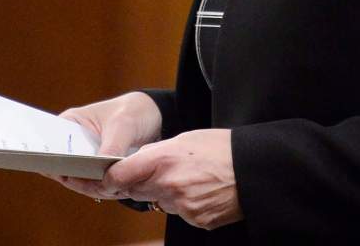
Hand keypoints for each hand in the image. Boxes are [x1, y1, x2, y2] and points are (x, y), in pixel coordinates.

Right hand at [53, 92, 161, 198]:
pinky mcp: (98, 169)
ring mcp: (85, 157)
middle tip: (95, 188)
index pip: (52, 144)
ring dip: (93, 187)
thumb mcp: (122, 126)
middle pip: (64, 166)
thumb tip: (102, 174)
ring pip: (80, 179)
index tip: (63, 172)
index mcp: (69, 123)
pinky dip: (104, 189)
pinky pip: (95, 183)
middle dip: (78, 179)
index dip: (53, 159)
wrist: (154, 115)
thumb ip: (110, 147)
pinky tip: (116, 191)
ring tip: (110, 190)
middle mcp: (73, 142)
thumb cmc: (132, 111)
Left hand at [104, 129, 241, 229]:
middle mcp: (168, 186)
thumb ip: (156, 152)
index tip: (106, 177)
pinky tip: (199, 190)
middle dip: (138, 183)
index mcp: (163, 160)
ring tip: (186, 178)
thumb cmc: (221, 148)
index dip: (109, 177)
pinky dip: (183, 204)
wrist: (253, 168)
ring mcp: (182, 207)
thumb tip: (137, 161)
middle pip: (135, 191)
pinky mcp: (196, 220)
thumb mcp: (184, 139)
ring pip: (158, 202)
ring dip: (162, 193)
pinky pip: (179, 213)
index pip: (119, 175)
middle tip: (150, 173)